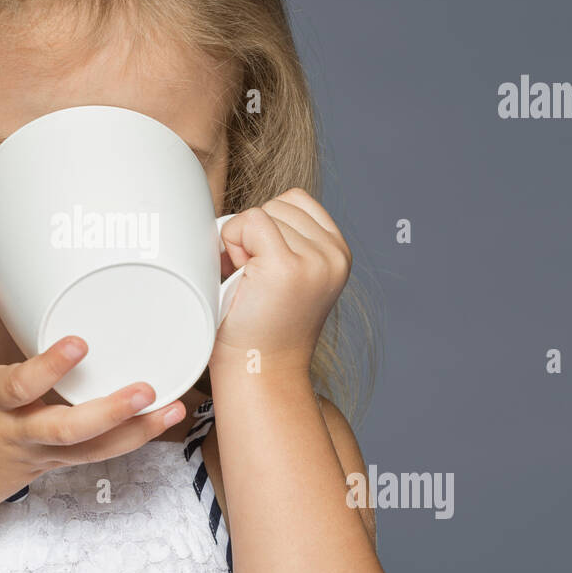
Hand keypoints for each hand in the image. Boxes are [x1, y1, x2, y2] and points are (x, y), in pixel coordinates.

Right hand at [0, 263, 185, 529]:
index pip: (21, 386)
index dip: (50, 368)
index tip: (79, 343)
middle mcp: (18, 432)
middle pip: (68, 430)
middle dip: (109, 412)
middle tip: (145, 389)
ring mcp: (39, 454)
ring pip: (92, 451)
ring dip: (135, 431)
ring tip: (174, 407)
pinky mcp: (52, 465)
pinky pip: (94, 455)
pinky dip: (128, 439)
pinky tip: (160, 421)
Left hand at [212, 188, 351, 376]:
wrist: (259, 371)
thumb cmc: (261, 326)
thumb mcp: (290, 275)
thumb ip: (288, 239)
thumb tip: (250, 211)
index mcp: (338, 253)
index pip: (295, 201)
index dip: (269, 226)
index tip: (264, 267)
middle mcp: (334, 255)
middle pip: (278, 204)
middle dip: (254, 235)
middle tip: (254, 280)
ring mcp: (315, 260)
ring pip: (261, 212)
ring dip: (241, 242)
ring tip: (249, 283)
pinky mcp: (288, 267)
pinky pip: (250, 222)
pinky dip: (233, 244)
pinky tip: (240, 279)